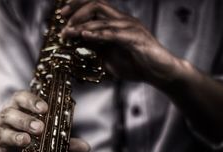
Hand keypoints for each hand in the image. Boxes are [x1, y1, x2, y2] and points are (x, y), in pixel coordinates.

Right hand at [0, 90, 90, 151]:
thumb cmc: (31, 142)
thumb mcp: (49, 140)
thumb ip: (64, 142)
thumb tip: (86, 147)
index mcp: (17, 109)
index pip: (20, 98)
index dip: (31, 101)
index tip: (45, 108)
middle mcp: (3, 120)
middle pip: (10, 114)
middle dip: (25, 120)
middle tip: (40, 128)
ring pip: (2, 133)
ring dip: (15, 137)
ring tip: (27, 141)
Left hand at [61, 0, 182, 86]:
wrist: (160, 73)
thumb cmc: (137, 64)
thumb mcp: (109, 55)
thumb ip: (95, 47)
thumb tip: (77, 43)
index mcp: (117, 22)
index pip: (96, 5)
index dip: (77, 6)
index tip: (62, 15)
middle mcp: (123, 21)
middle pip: (97, 4)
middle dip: (76, 11)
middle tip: (63, 21)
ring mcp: (130, 28)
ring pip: (102, 19)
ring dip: (82, 25)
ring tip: (68, 32)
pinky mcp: (135, 38)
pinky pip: (113, 33)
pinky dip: (97, 34)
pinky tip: (85, 36)